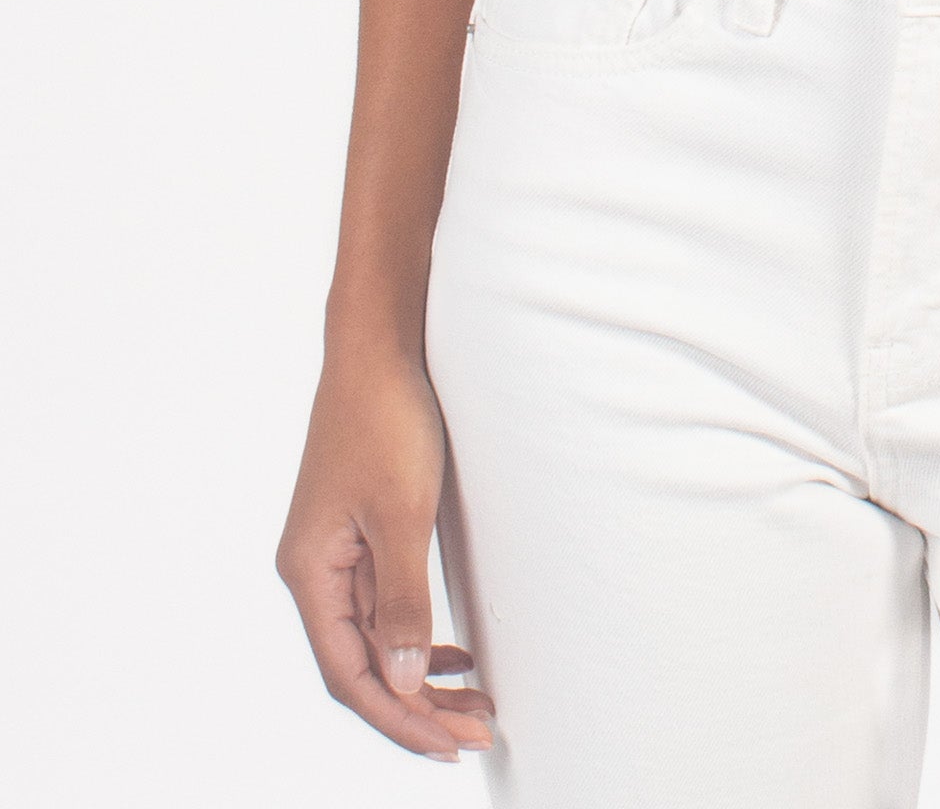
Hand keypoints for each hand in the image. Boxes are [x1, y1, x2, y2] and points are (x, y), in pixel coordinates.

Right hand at [277, 345, 494, 762]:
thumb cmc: (386, 420)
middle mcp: (314, 571)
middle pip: (361, 666)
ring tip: (476, 705)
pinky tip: (453, 651)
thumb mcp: (402, 515)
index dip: (399, 718)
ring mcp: (335, 552)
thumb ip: (401, 602)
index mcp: (309, 573)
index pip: (349, 676)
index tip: (451, 746)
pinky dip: (417, 635)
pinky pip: (383, 606)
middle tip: (480, 734)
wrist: (378, 344)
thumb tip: (406, 683)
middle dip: (418, 708)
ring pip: (376, 639)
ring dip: (423, 677)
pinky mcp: (359, 531)